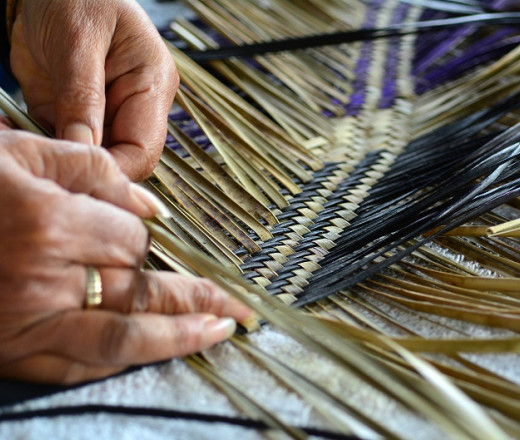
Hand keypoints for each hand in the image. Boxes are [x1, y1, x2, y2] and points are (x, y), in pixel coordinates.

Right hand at [0, 130, 250, 383]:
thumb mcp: (19, 149)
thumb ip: (92, 168)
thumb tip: (152, 207)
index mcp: (45, 220)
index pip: (131, 238)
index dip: (146, 234)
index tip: (147, 232)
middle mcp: (40, 277)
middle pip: (141, 290)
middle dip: (198, 297)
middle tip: (240, 307)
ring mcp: (25, 323)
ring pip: (123, 339)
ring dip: (180, 338)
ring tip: (221, 333)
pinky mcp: (11, 352)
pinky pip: (80, 366)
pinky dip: (126, 362)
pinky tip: (158, 354)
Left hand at [10, 0, 177, 180]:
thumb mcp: (77, 42)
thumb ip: (82, 97)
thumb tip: (85, 147)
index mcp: (151, 86)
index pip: (144, 149)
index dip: (115, 168)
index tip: (77, 172)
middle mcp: (134, 106)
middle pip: (123, 159)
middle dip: (88, 167)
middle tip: (51, 168)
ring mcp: (106, 113)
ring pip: (94, 158)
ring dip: (65, 160)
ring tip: (36, 153)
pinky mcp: (77, 115)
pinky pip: (66, 144)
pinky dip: (47, 148)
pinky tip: (28, 141)